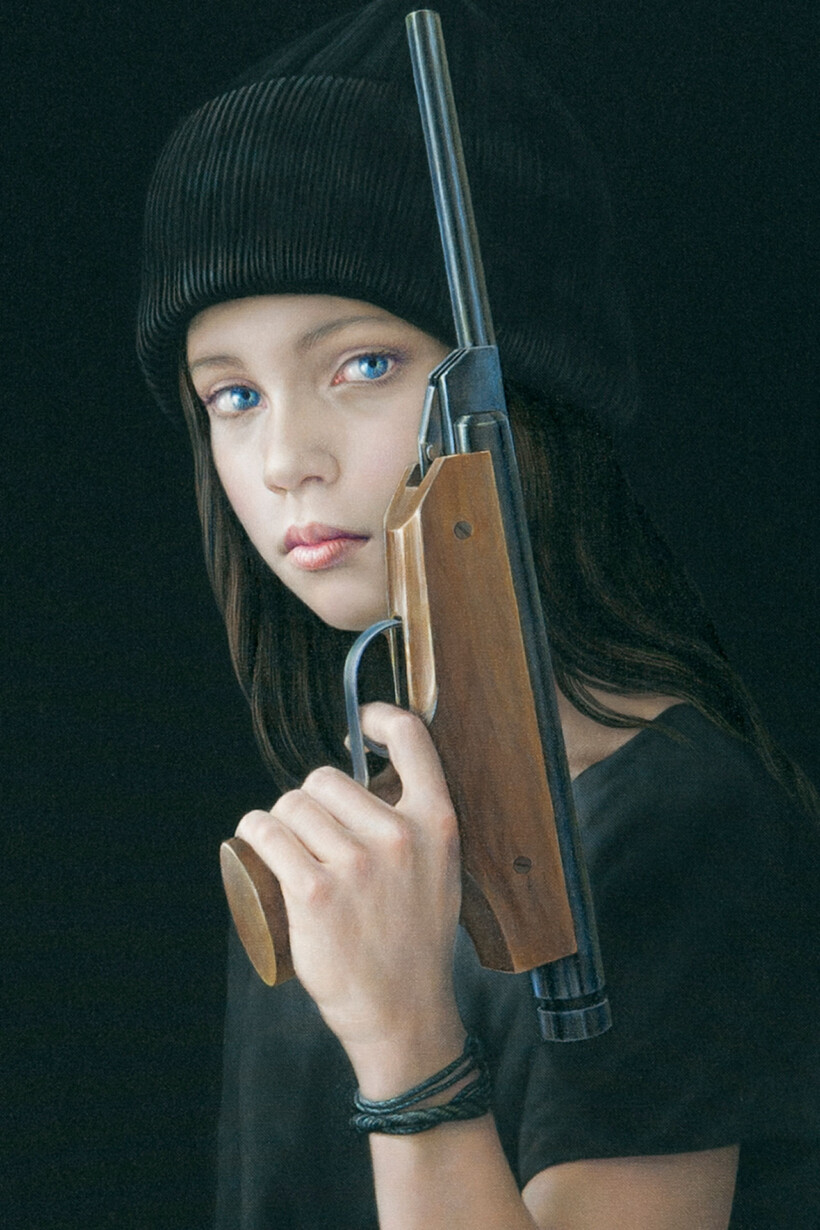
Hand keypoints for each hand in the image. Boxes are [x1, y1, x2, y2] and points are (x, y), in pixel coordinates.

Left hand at [235, 703, 464, 1089]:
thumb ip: (416, 824)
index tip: (360, 729)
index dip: (379, 718)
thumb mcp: (438, 870)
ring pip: (292, 805)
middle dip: (310, 799)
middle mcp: (397, 836)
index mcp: (436, 823)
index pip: (412, 737)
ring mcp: (355, 865)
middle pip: (326, 778)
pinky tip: (257, 839)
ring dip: (279, 820)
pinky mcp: (314, 893)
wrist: (403, 1012)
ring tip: (286, 847)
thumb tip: (372, 776)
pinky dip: (254, 831)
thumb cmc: (413, 940)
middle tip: (312, 834)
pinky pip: (268, 834)